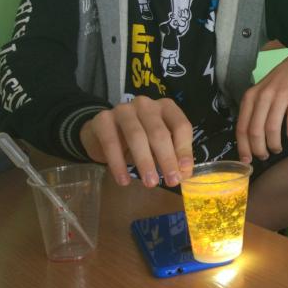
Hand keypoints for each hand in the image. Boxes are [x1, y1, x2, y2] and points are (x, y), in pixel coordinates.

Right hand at [79, 96, 193, 187]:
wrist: (102, 134)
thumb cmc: (139, 140)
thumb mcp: (158, 147)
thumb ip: (172, 156)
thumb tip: (184, 174)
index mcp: (166, 107)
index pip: (180, 126)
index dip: (184, 149)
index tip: (184, 170)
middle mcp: (146, 104)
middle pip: (159, 132)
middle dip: (166, 159)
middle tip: (171, 181)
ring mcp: (123, 110)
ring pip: (137, 136)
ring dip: (145, 162)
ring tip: (150, 183)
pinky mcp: (103, 119)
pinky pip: (111, 143)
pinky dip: (118, 164)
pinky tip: (124, 180)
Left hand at [235, 50, 287, 162]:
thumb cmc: (280, 82)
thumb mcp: (261, 92)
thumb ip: (254, 111)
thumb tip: (248, 142)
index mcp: (251, 96)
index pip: (242, 127)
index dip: (244, 147)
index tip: (247, 161)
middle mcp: (263, 95)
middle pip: (256, 130)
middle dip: (259, 149)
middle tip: (265, 156)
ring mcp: (281, 95)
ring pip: (272, 128)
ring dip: (274, 144)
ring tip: (277, 148)